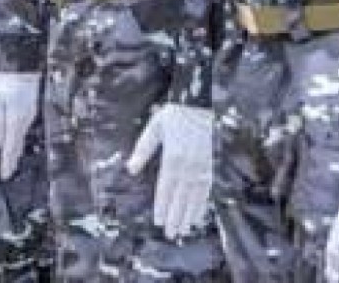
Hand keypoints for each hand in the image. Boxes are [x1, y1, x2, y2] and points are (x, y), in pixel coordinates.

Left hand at [0, 72, 41, 180]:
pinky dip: (19, 136)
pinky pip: (24, 126)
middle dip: (13, 157)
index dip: (8, 162)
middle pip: (18, 143)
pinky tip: (17, 137)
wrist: (22, 60)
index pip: (11, 147)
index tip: (5, 176)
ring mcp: (30, 112)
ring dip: (16, 147)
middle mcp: (26, 119)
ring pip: (22, 135)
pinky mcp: (30, 105)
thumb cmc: (5, 79)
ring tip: (12, 159)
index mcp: (16, 120)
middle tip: (9, 171)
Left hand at [126, 103, 212, 240]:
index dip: (162, 206)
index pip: (166, 188)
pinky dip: (202, 204)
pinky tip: (198, 215)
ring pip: (194, 197)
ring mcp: (200, 166)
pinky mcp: (208, 165)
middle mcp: (188, 165)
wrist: (196, 105)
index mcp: (172, 157)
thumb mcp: (153, 130)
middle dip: (175, 217)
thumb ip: (142, 151)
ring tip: (184, 230)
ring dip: (189, 215)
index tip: (159, 221)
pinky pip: (205, 189)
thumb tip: (130, 169)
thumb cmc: (171, 116)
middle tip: (170, 234)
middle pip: (180, 197)